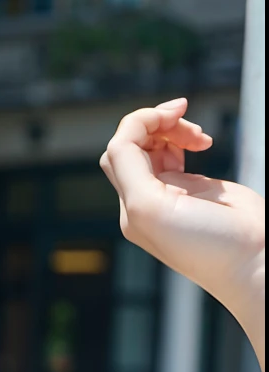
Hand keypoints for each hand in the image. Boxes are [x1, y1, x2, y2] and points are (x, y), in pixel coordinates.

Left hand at [101, 99, 264, 364]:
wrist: (252, 260)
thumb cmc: (207, 245)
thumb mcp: (151, 207)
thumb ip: (129, 169)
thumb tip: (125, 134)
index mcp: (132, 207)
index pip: (120, 151)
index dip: (141, 122)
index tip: (175, 111)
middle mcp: (146, 201)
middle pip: (133, 145)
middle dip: (158, 124)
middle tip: (186, 118)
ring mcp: (170, 193)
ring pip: (154, 147)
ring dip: (174, 130)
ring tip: (200, 137)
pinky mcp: (193, 189)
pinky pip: (175, 155)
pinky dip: (185, 139)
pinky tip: (203, 143)